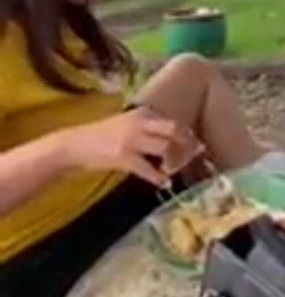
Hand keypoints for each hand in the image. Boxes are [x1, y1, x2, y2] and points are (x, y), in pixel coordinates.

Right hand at [60, 108, 197, 186]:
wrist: (75, 145)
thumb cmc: (103, 136)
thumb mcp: (127, 123)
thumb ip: (147, 128)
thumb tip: (172, 139)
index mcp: (142, 113)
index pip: (173, 121)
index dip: (188, 134)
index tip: (196, 145)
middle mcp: (139, 123)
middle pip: (175, 129)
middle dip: (188, 144)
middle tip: (194, 157)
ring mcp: (132, 140)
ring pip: (165, 147)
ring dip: (175, 161)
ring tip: (174, 170)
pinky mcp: (123, 157)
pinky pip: (149, 169)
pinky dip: (160, 178)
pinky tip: (165, 183)